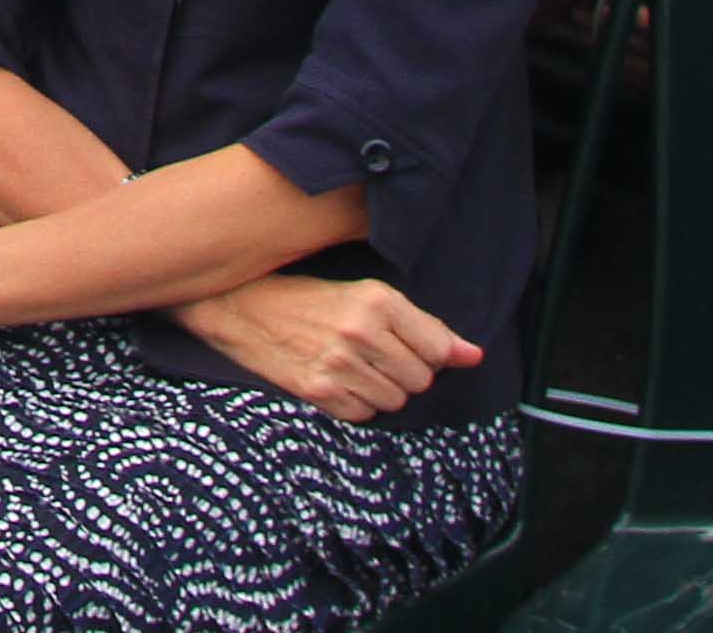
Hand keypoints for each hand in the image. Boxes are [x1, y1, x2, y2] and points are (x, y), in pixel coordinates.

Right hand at [173, 274, 482, 423]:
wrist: (239, 306)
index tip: (407, 346)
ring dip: (381, 389)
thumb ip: (425, 327)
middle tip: (373, 354)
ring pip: (395, 401)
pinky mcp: (318, 391)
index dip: (428, 353)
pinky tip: (338, 380)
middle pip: (420, 379)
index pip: (438, 350)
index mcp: (378, 300)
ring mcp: (339, 364)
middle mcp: (361, 332)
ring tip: (353, 366)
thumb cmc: (306, 297)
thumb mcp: (366, 296)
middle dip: (404, 372)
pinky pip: (365, 415)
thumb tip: (474, 356)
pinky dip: (357, 403)